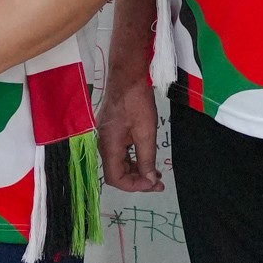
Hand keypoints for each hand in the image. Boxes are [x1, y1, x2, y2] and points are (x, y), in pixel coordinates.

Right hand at [96, 77, 163, 191]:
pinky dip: (133, 160)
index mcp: (109, 146)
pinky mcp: (111, 131)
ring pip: (119, 164)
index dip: (134, 186)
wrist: (127, 76)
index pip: (116, 178)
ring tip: (155, 174)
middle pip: (116, 173)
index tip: (152, 184)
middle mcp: (103, 144)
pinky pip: (120, 153)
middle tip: (158, 183)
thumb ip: (146, 158)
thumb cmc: (137, 102)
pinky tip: (146, 159)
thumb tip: (149, 180)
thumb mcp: (146, 132)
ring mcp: (106, 137)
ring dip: (136, 171)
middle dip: (137, 180)